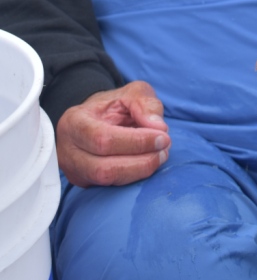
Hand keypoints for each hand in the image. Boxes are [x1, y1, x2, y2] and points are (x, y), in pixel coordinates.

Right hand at [56, 80, 170, 187]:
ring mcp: (74, 170)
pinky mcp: (84, 183)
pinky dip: (134, 176)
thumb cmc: (113, 105)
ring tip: (160, 156)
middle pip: (103, 167)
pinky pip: (110, 186)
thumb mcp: (131, 93)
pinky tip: (149, 162)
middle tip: (165, 149)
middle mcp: (68, 150)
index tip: (163, 137)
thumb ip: (145, 104)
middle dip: (140, 161)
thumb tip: (158, 128)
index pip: (103, 139)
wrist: (95, 119)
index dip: (136, 142)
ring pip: (107, 180)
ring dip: (139, 171)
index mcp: (74, 122)